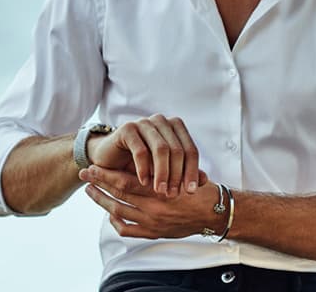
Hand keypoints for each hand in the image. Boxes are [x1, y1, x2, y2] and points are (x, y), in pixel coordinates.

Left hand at [79, 165, 225, 238]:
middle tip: (85, 176)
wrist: (216, 212)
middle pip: (118, 196)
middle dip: (98, 185)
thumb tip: (141, 151)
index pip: (125, 182)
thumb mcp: (182, 170)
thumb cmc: (199, 188)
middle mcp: (154, 208)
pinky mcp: (155, 233)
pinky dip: (116, 223)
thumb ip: (161, 165)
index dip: (105, 175)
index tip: (92, 167)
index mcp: (160, 190)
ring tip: (91, 192)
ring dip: (102, 202)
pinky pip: (129, 231)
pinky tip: (110, 215)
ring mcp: (153, 223)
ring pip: (119, 213)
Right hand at [87, 114, 201, 197]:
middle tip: (173, 195)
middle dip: (177, 175)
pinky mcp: (127, 128)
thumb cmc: (141, 166)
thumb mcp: (164, 171)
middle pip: (178, 150)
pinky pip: (140, 150)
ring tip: (160, 192)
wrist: (110, 160)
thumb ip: (184, 173)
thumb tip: (205, 181)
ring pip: (161, 149)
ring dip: (162, 173)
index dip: (192, 172)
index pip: (190, 150)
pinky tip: (144, 183)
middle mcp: (161, 121)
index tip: (190, 192)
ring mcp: (144, 123)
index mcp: (175, 127)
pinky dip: (144, 169)